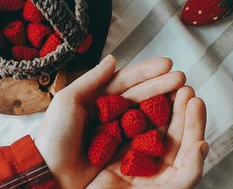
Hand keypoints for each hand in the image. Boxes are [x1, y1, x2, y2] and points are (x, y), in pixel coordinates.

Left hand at [35, 54, 192, 187]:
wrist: (50, 173)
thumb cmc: (55, 134)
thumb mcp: (68, 100)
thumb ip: (91, 79)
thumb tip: (113, 58)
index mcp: (95, 98)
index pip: (124, 81)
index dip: (145, 72)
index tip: (166, 64)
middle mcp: (108, 112)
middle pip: (138, 95)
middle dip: (160, 85)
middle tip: (181, 78)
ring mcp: (117, 131)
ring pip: (144, 113)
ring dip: (163, 103)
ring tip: (182, 93)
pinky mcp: (121, 151)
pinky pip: (143, 135)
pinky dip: (158, 126)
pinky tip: (173, 118)